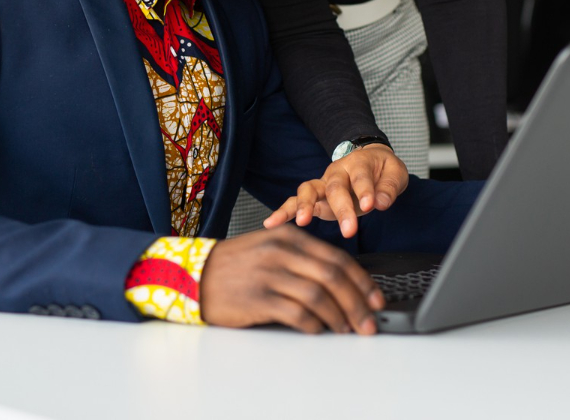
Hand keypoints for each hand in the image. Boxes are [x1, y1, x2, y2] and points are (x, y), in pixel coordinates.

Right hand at [199, 225, 384, 333]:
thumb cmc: (235, 265)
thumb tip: (341, 281)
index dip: (362, 281)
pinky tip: (319, 331)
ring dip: (339, 317)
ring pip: (318, 296)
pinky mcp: (258, 299)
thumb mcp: (269, 247)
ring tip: (347, 329)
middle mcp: (281, 253)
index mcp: (289, 237)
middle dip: (358, 302)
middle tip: (369, 321)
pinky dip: (314, 325)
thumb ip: (302, 258)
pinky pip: (296, 313)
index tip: (375, 299)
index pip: (337, 258)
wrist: (193, 275)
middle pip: (333, 277)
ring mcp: (269, 275)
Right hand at [262, 144, 407, 237]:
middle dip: (341, 209)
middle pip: (335, 187)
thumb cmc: (381, 170)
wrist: (369, 161)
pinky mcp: (315, 198)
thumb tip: (382, 202)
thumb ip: (389, 187)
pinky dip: (283, 211)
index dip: (365, 190)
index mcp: (358, 163)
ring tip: (302, 222)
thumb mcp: (395, 173)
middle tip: (350, 230)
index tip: (372, 205)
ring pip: (308, 190)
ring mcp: (323, 184)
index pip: (360, 177)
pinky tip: (271, 223)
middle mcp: (337, 171)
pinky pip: (295, 202)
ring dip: (304, 206)